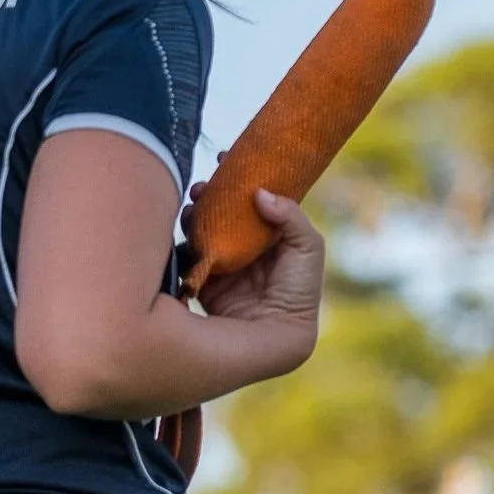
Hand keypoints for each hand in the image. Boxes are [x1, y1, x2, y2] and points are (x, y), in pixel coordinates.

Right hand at [196, 190, 324, 344]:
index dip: (240, 180)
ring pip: (204, 229)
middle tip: (201, 186)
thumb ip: (291, 215)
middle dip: (210, 194)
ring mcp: (225, 263)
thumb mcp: (308, 248)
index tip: (225, 159)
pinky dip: (184, 241)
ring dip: (195, 214)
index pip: (253, 200)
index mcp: (272, 236)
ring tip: (192, 206)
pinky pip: (190, 254)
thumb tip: (259, 193)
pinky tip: (185, 230)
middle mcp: (247, 247)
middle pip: (224, 212)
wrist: (275, 334)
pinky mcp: (206, 280)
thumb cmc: (298, 292)